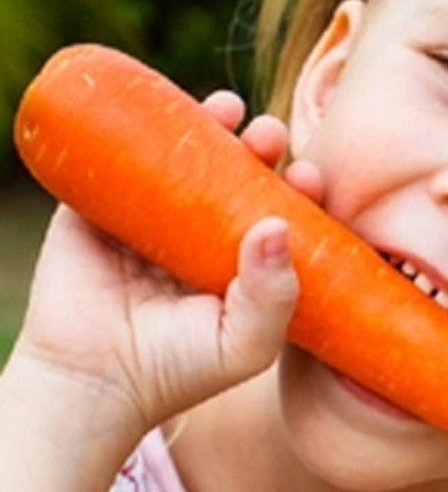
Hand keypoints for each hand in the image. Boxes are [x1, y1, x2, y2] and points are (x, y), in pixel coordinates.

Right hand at [3, 91, 321, 443]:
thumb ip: (274, 297)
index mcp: (243, 259)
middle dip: (261, 147)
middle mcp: (200, 232)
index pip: (279, 210)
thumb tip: (278, 226)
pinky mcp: (98, 205)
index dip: (299, 188)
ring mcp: (149, 215)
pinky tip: (162, 108)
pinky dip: (138, 128)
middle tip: (270, 137)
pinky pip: (117, 157)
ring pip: (182, 156)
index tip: (309, 179)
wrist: (93, 382)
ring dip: (209, 125)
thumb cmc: (179, 371)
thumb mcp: (246, 345)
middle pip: (237, 173)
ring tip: (230, 110)